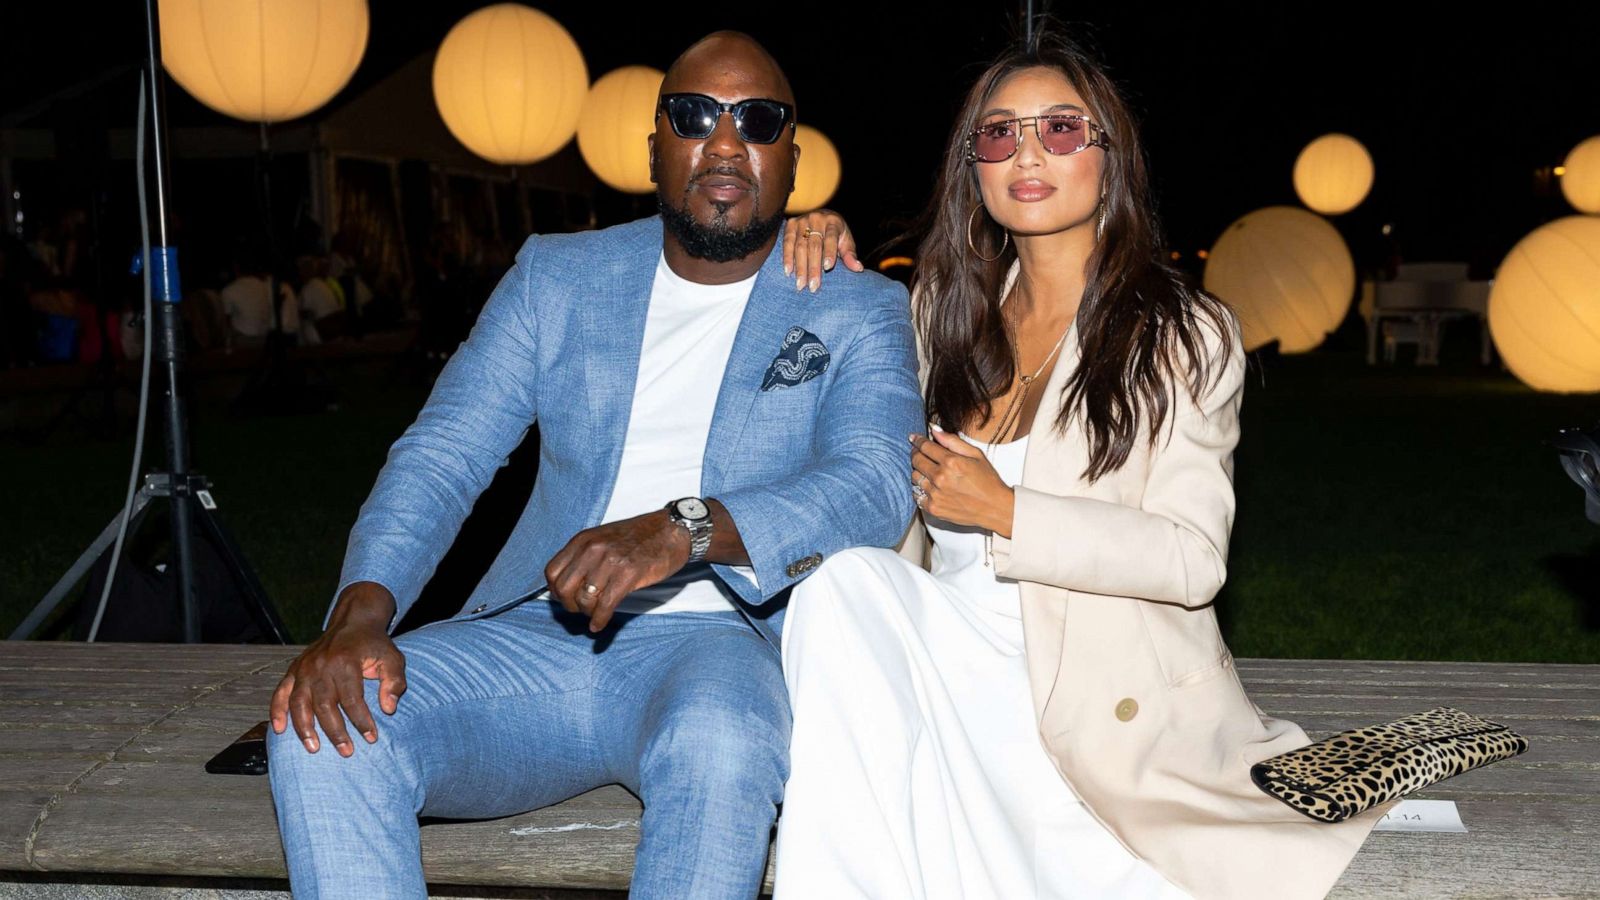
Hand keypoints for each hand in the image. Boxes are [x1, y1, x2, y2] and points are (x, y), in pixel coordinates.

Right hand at [269, 582, 405, 756]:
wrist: (354, 620)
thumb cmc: (374, 644)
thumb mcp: (392, 658)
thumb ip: (394, 682)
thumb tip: (388, 708)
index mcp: (346, 662)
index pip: (352, 699)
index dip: (361, 720)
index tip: (371, 738)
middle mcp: (321, 665)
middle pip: (324, 704)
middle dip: (335, 731)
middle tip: (346, 751)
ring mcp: (304, 668)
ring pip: (299, 702)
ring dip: (304, 728)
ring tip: (313, 748)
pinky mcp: (294, 670)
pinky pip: (281, 692)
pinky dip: (277, 711)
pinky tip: (280, 730)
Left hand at [545, 511, 690, 632]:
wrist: (672, 530)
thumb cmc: (639, 537)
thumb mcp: (603, 538)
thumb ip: (584, 556)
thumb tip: (569, 586)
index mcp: (583, 540)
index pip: (552, 572)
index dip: (555, 591)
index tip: (566, 599)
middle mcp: (593, 549)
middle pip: (564, 588)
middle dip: (570, 605)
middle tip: (580, 610)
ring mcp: (610, 561)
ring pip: (584, 599)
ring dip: (587, 613)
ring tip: (595, 614)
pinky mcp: (629, 574)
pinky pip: (605, 605)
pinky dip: (600, 620)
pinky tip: (600, 625)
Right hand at [782, 208, 862, 292]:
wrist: (821, 216)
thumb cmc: (836, 234)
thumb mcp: (845, 241)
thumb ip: (850, 255)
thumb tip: (858, 268)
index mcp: (833, 222)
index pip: (831, 238)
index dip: (829, 252)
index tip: (828, 267)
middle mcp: (817, 219)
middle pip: (814, 246)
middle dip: (813, 267)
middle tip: (813, 286)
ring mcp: (802, 221)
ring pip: (800, 246)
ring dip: (800, 267)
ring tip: (801, 284)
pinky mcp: (790, 224)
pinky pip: (787, 243)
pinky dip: (787, 258)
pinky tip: (788, 272)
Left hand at [910, 429, 1015, 536]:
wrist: (995, 508)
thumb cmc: (987, 480)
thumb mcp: (976, 454)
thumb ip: (952, 441)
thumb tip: (933, 429)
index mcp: (951, 462)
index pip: (925, 446)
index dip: (917, 440)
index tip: (913, 438)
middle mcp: (940, 478)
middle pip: (916, 460)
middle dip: (916, 453)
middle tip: (919, 452)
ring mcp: (935, 495)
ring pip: (914, 477)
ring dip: (919, 471)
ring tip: (928, 471)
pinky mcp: (933, 508)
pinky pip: (916, 495)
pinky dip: (920, 489)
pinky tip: (930, 486)